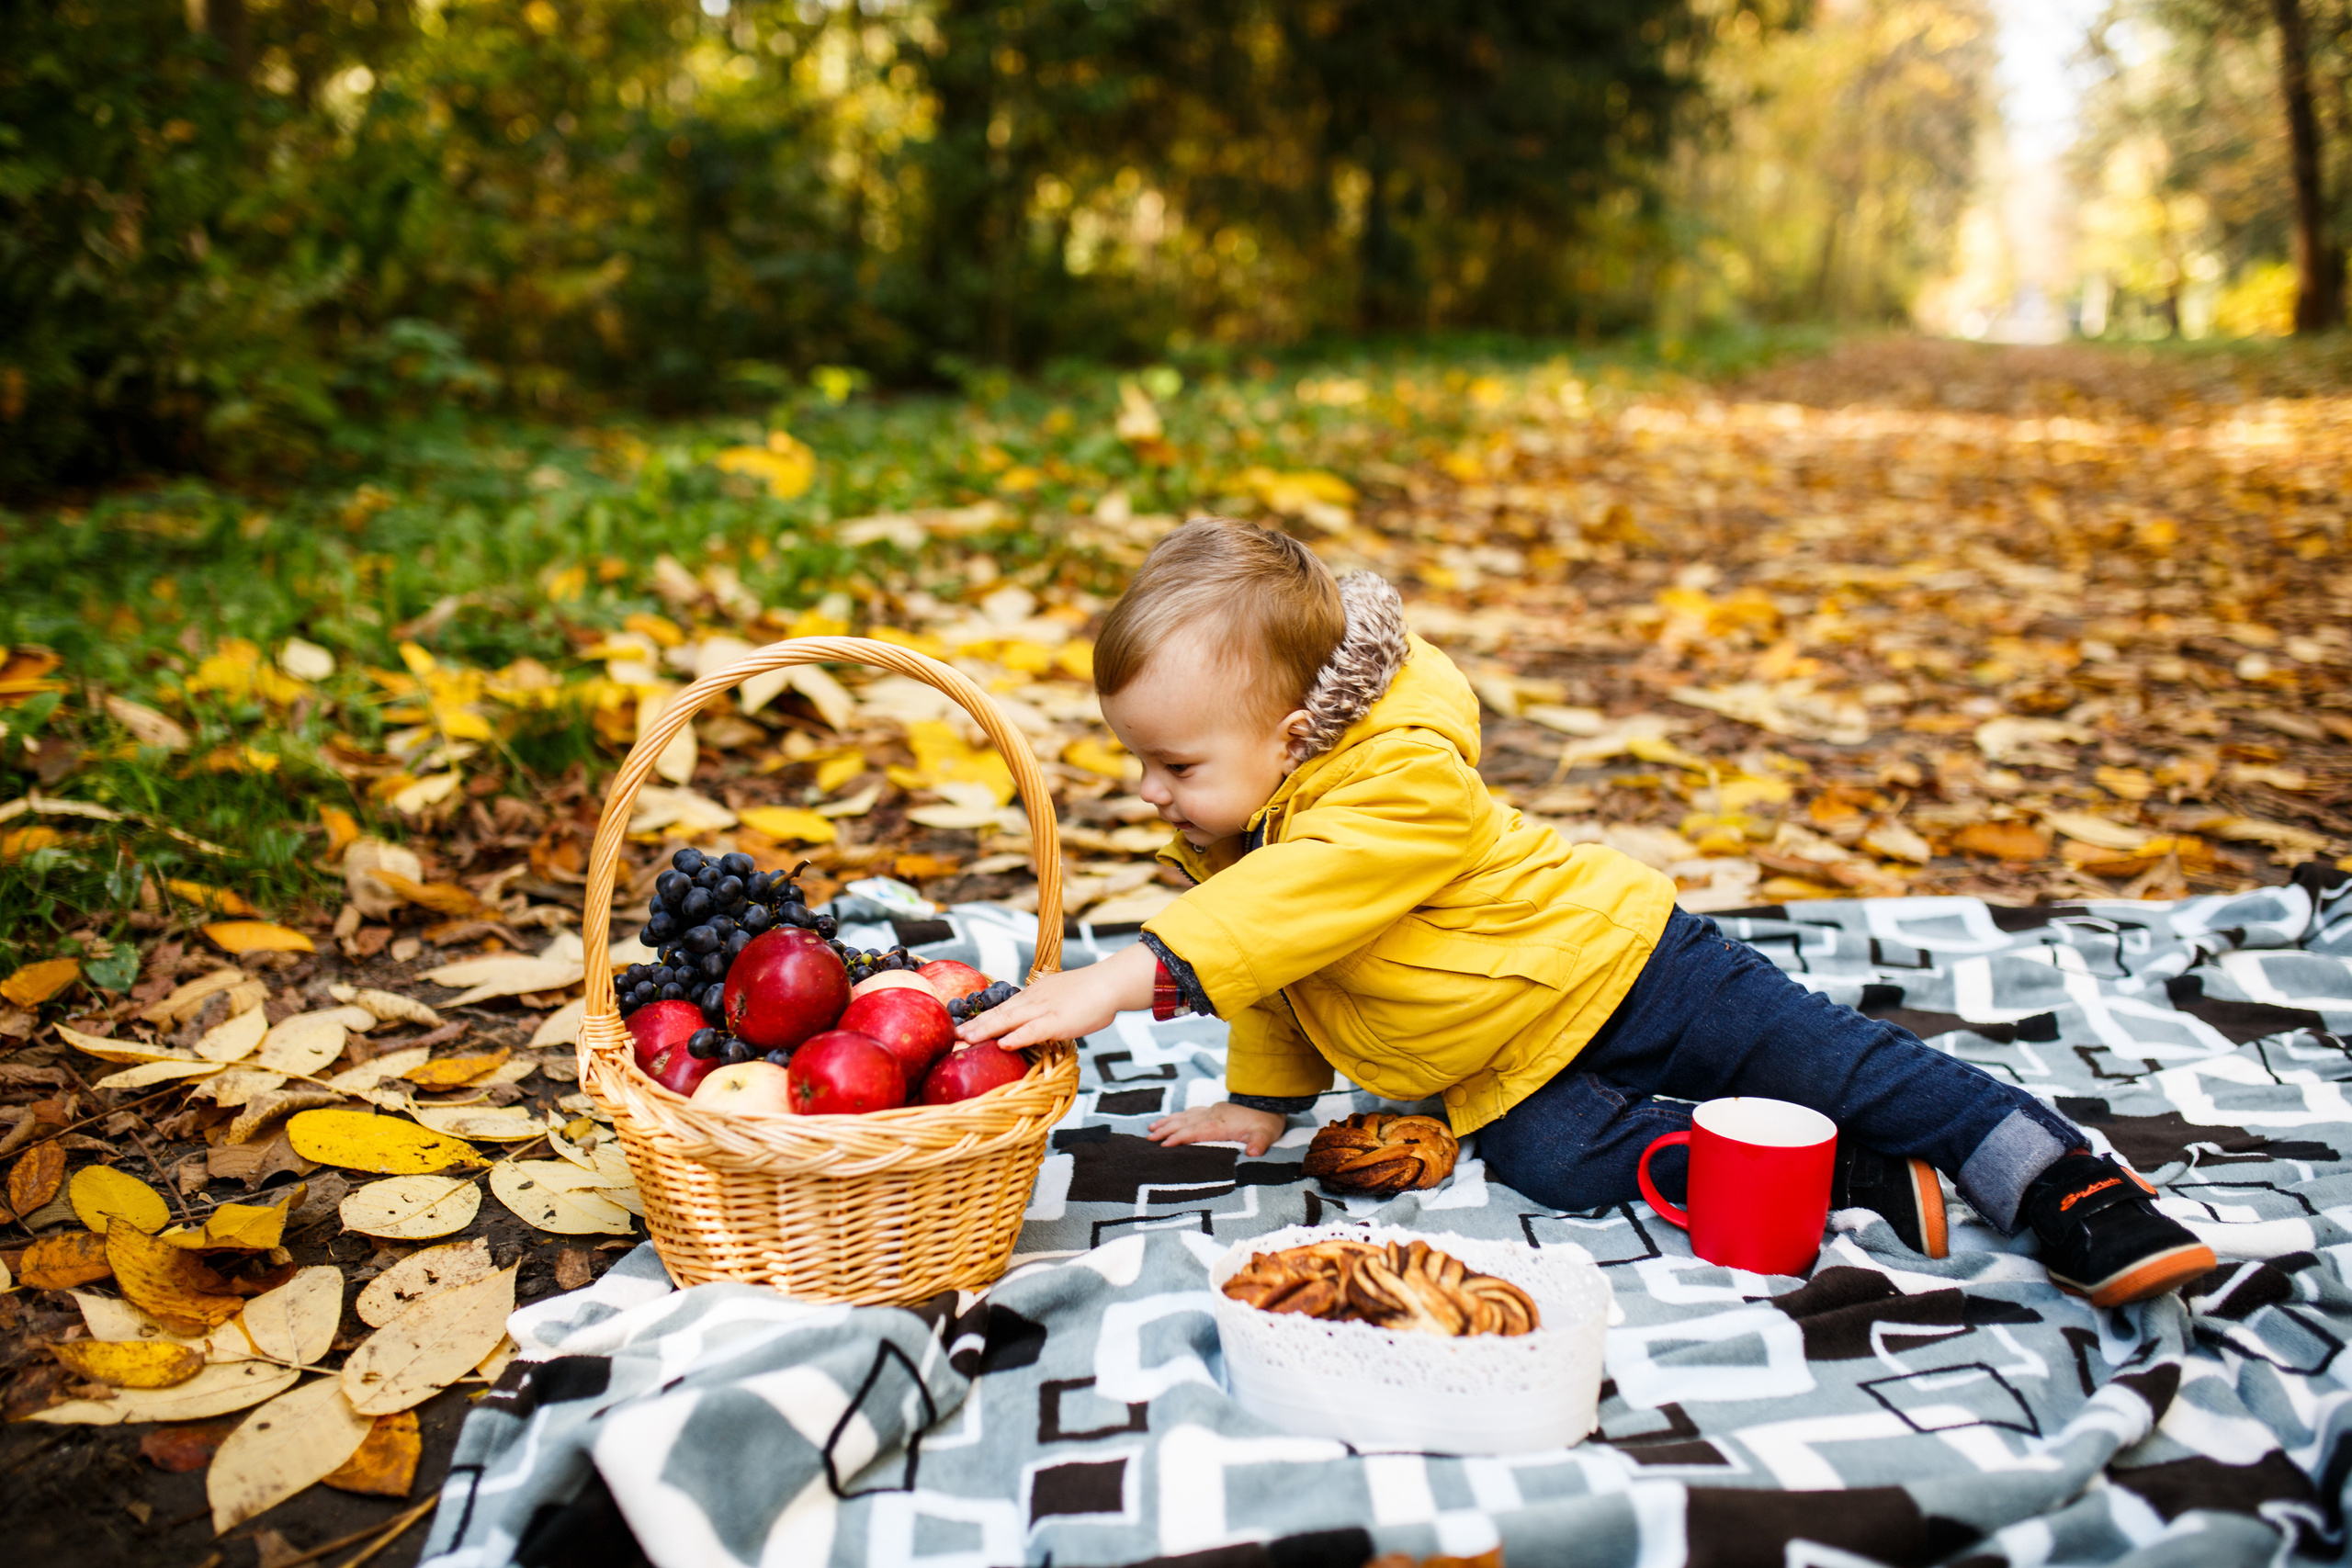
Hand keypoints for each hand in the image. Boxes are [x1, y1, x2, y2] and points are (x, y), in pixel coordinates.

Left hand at [954, 941, 1156, 1049]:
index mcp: (1033, 995)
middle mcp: (1033, 1000)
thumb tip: (1033, 1025)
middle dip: (974, 1025)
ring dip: (984, 1031)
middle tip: (951, 1035)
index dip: (981, 1018)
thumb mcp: (1060, 997)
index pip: (1001, 1006)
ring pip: (1008, 1019)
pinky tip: (1002, 1044)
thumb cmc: (1090, 993)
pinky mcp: (1058, 1020)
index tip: (961, 1027)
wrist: (1110, 982)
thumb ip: (1045, 1010)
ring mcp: (1044, 1009)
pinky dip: (1016, 1037)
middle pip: (997, 1012)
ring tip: (964, 1040)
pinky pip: (1033, 1030)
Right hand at [1147, 1102, 1285, 1155]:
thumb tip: (1254, 1152)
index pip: (1196, 1131)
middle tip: (1148, 1139)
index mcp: (1222, 1124)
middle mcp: (1213, 1115)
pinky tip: (1170, 1119)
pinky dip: (1177, 1116)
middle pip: (1184, 1123)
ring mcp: (1212, 1111)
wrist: (1269, 1102)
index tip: (1164, 1145)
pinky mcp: (1213, 1109)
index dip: (1180, 1138)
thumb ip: (1259, 1143)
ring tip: (1151, 1128)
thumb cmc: (1267, 1122)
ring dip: (1167, 1122)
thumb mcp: (1266, 1134)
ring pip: (1184, 1115)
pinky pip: (1190, 1112)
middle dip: (1165, 1130)